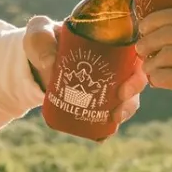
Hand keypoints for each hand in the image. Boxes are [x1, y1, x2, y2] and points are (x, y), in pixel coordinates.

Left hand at [24, 15, 146, 126]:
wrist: (32, 64)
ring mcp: (106, 85)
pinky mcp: (95, 103)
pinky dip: (107, 128)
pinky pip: (107, 116)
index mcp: (108, 43)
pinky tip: (102, 137)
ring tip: (115, 119)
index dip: (139, 65)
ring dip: (126, 110)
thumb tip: (50, 63)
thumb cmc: (42, 42)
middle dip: (134, 90)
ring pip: (127, 99)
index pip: (134, 52)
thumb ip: (42, 42)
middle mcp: (113, 65)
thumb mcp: (39, 35)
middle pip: (135, 77)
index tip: (130, 75)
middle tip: (121, 97)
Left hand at [136, 9, 171, 130]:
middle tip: (141, 45)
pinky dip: (157, 78)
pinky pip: (170, 78)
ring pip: (166, 55)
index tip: (145, 25)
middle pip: (169, 33)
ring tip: (147, 65)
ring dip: (150, 61)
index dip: (156, 18)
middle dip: (147, 38)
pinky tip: (157, 80)